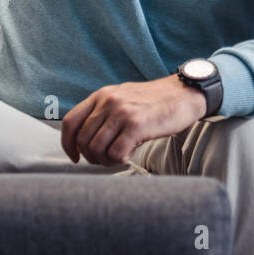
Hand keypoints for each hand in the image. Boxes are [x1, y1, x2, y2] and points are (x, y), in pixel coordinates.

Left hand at [60, 75, 207, 165]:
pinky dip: (120, 160)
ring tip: (119, 157)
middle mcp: (108, 102)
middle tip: (106, 159)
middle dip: (92, 157)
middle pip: (83, 140)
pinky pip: (115, 153)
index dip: (68, 144)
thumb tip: (88, 139)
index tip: (75, 156)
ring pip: (96, 149)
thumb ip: (105, 112)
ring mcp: (121, 113)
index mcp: (102, 95)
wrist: (185, 94)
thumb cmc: (156, 100)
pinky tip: (130, 154)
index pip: (70, 122)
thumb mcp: (124, 98)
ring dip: (106, 161)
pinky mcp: (136, 125)